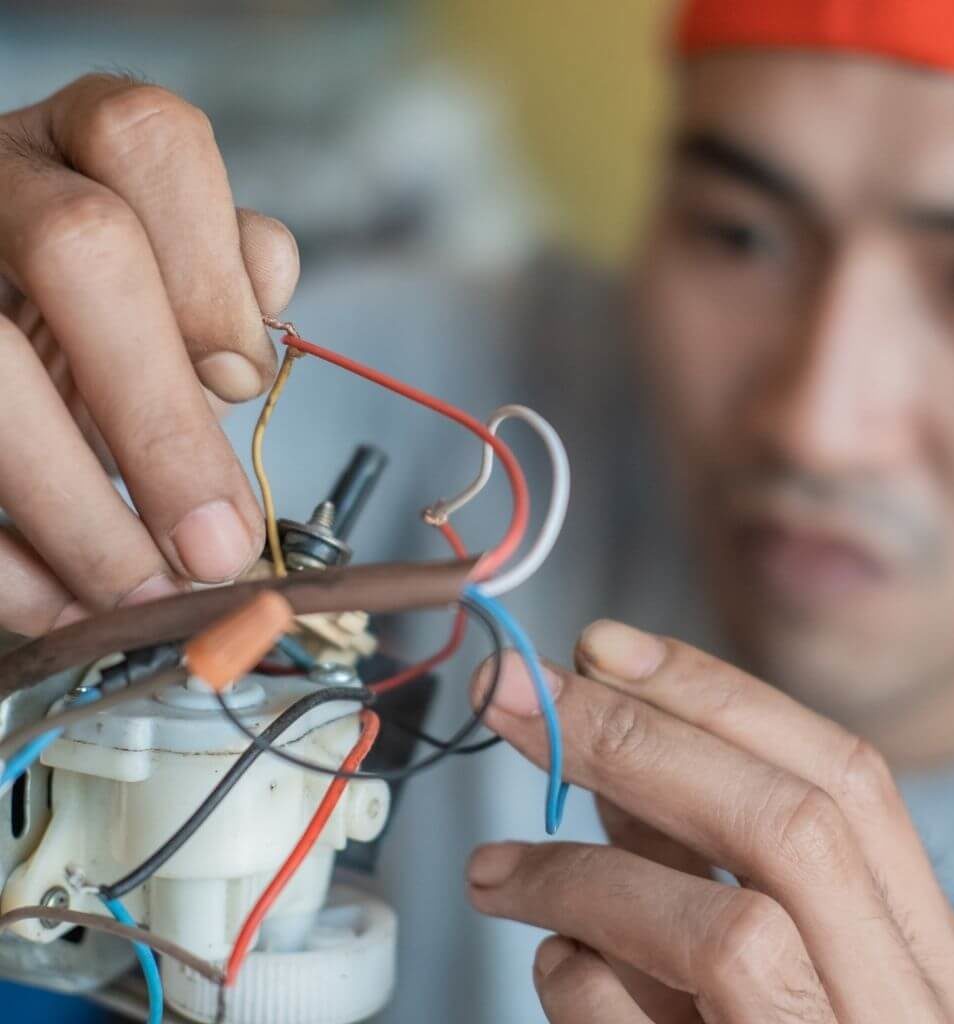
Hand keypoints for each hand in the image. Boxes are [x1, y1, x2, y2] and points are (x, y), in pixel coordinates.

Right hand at [0, 74, 299, 634]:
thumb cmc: (100, 308)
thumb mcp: (166, 282)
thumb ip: (221, 298)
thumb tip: (244, 371)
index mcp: (80, 143)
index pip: (151, 140)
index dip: (210, 269)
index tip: (238, 383)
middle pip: (79, 247)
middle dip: (160, 419)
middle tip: (217, 549)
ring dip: (81, 513)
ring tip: (154, 602)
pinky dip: (9, 565)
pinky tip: (66, 606)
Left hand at [467, 620, 953, 1022]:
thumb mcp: (743, 944)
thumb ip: (693, 851)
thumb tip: (604, 733)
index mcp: (919, 949)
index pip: (842, 774)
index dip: (715, 691)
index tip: (603, 646)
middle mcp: (911, 1015)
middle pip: (789, 821)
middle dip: (633, 733)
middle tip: (513, 692)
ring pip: (729, 930)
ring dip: (582, 872)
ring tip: (493, 870)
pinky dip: (580, 984)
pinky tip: (552, 977)